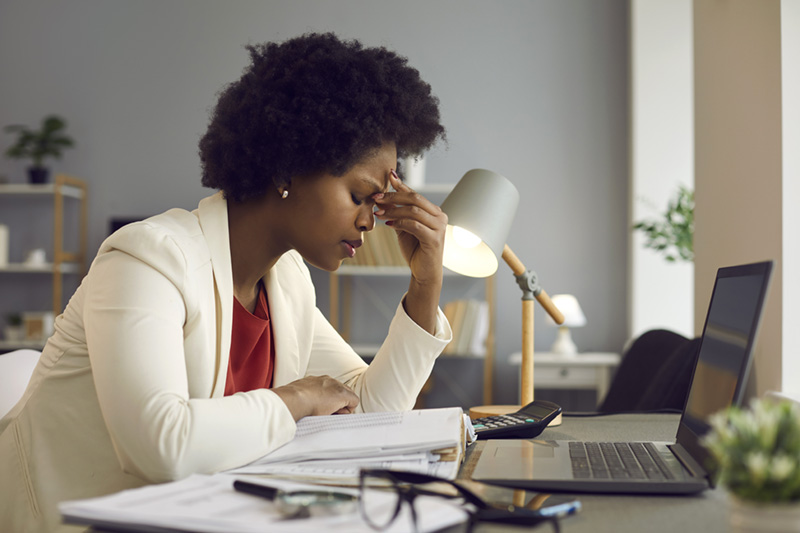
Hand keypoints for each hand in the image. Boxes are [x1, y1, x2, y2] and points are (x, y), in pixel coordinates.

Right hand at [272, 375, 358, 420]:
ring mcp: (336, 386)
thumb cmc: (293, 401)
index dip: (329, 402)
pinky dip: (347, 410)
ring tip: (327, 414)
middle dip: (338, 404)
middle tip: (326, 413)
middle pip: (342, 392)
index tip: (321, 409)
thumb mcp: (298, 396)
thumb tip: (303, 405)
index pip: (331, 390)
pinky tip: (335, 414)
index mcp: (318, 381)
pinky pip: (354, 402)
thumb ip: (305, 397)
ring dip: (341, 407)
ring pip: (348, 397)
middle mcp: (328, 380)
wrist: (294, 399)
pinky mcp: (343, 394)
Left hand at [373, 170, 446, 285]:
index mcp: (434, 211)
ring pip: (413, 211)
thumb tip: (380, 198)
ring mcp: (439, 227)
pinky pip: (414, 225)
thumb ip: (396, 213)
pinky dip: (399, 223)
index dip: (400, 185)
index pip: (415, 194)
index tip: (387, 176)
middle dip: (393, 196)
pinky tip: (388, 224)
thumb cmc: (415, 250)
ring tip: (378, 213)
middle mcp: (440, 216)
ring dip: (393, 211)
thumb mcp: (403, 227)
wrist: (424, 273)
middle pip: (415, 198)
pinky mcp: (434, 239)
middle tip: (376, 197)